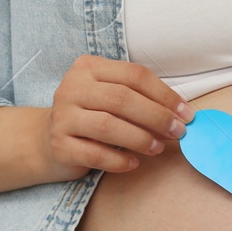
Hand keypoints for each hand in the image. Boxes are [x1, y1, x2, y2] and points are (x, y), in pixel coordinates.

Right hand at [36, 54, 194, 180]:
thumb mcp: (109, 97)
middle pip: (122, 98)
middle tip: (178, 132)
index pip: (133, 75)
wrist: (46, 140)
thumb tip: (181, 114)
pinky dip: (119, 160)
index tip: (185, 113)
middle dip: (156, 117)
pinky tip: (134, 163)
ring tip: (158, 148)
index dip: (164, 94)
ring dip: (140, 138)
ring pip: (108, 125)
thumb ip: (139, 99)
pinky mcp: (59, 145)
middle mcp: (72, 88)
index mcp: (89, 68)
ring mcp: (62, 116)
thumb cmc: (90, 116)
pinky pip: (95, 153)